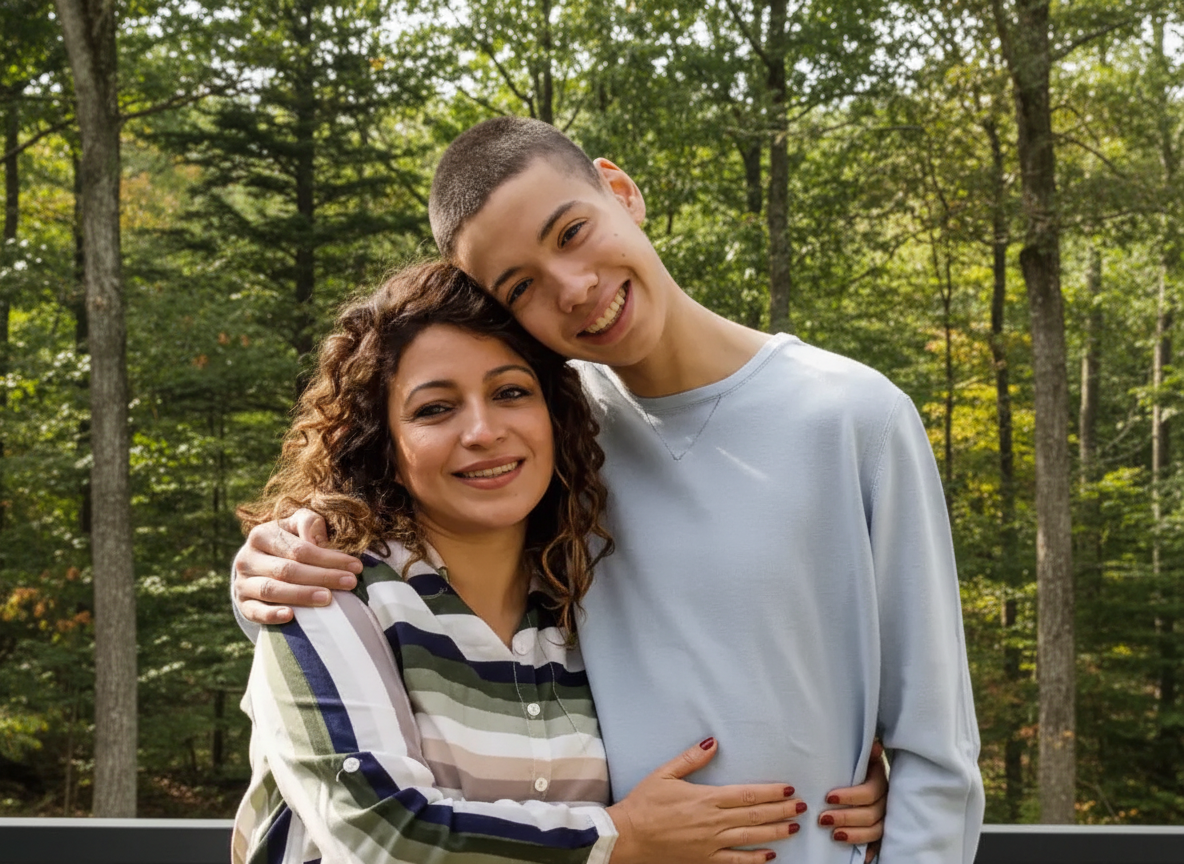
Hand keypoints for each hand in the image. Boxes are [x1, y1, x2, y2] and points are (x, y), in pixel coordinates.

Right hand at [233, 509, 362, 624]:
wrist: (258, 563)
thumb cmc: (287, 541)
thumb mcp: (297, 525)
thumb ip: (310, 524)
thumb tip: (321, 542)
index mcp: (262, 535)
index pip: (298, 549)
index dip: (328, 558)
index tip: (355, 567)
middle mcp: (247, 558)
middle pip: (287, 570)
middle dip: (322, 576)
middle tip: (350, 583)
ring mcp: (242, 583)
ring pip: (271, 590)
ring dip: (301, 595)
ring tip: (328, 598)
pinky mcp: (242, 604)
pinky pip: (254, 612)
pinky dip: (271, 615)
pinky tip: (291, 616)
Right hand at [607, 737, 803, 863]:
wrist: (628, 836)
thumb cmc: (644, 803)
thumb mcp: (665, 774)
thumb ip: (691, 759)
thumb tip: (713, 742)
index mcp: (706, 798)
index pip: (747, 794)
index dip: (771, 792)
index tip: (789, 788)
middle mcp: (713, 821)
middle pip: (755, 815)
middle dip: (781, 810)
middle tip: (802, 806)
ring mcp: (711, 843)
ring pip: (751, 837)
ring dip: (775, 832)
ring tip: (794, 827)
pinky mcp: (705, 859)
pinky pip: (735, 861)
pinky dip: (755, 859)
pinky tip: (770, 856)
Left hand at [820, 740, 887, 862]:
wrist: (866, 776)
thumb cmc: (859, 767)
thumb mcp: (860, 757)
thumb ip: (866, 753)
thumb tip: (876, 746)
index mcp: (880, 781)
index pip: (868, 792)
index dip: (849, 796)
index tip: (828, 797)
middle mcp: (886, 801)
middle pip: (870, 814)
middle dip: (845, 818)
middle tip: (823, 820)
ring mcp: (885, 817)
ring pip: (875, 831)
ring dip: (855, 835)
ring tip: (835, 836)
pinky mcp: (882, 830)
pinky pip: (879, 844)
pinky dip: (870, 851)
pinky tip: (860, 857)